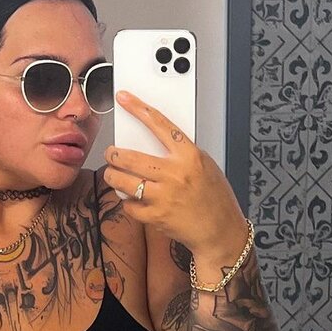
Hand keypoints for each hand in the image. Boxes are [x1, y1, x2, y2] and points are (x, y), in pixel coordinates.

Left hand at [102, 90, 248, 257]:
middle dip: (113, 154)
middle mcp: (175, 174)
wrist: (220, 231)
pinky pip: (129, 206)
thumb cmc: (215, 198)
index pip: (159, 124)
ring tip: (113, 174)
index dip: (139, 109)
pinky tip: (131, 200)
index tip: (124, 99)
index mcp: (190, 156)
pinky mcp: (156, 217)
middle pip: (130, 156)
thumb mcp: (205, 166)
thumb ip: (180, 154)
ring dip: (112, 176)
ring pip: (123, 181)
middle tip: (110, 153)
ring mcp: (164, 196)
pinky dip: (127, 202)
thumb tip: (152, 145)